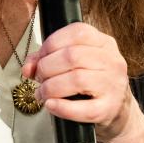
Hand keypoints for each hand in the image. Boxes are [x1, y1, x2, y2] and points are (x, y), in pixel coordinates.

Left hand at [21, 22, 131, 142]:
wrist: (116, 110)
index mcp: (103, 43)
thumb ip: (45, 58)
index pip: (77, 32)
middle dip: (46, 67)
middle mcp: (112, 61)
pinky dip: (62, 108)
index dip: (51, 44)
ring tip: (42, 93)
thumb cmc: (89, 81)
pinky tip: (51, 105)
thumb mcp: (72, 62)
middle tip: (39, 78)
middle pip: (72, 56)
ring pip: (77, 79)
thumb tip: (28, 68)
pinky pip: (84, 109)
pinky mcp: (110, 109)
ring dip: (50, 88)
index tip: (40, 58)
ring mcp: (113, 85)